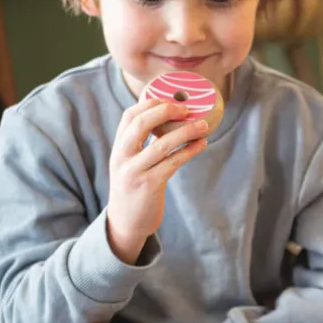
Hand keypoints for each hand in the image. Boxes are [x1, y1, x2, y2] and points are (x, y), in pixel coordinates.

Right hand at [107, 99, 209, 263]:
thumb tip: (166, 120)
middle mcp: (122, 157)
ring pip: (162, 144)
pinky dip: (189, 151)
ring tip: (203, 125)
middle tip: (187, 109)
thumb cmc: (133, 189)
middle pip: (142, 123)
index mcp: (118, 148)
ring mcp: (135, 171)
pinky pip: (173, 162)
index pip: (129, 116)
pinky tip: (201, 145)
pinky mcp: (150, 185)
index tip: (170, 99)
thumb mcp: (128, 164)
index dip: (150, 103)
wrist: (126, 222)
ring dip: (186, 131)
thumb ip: (139, 145)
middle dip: (166, 111)